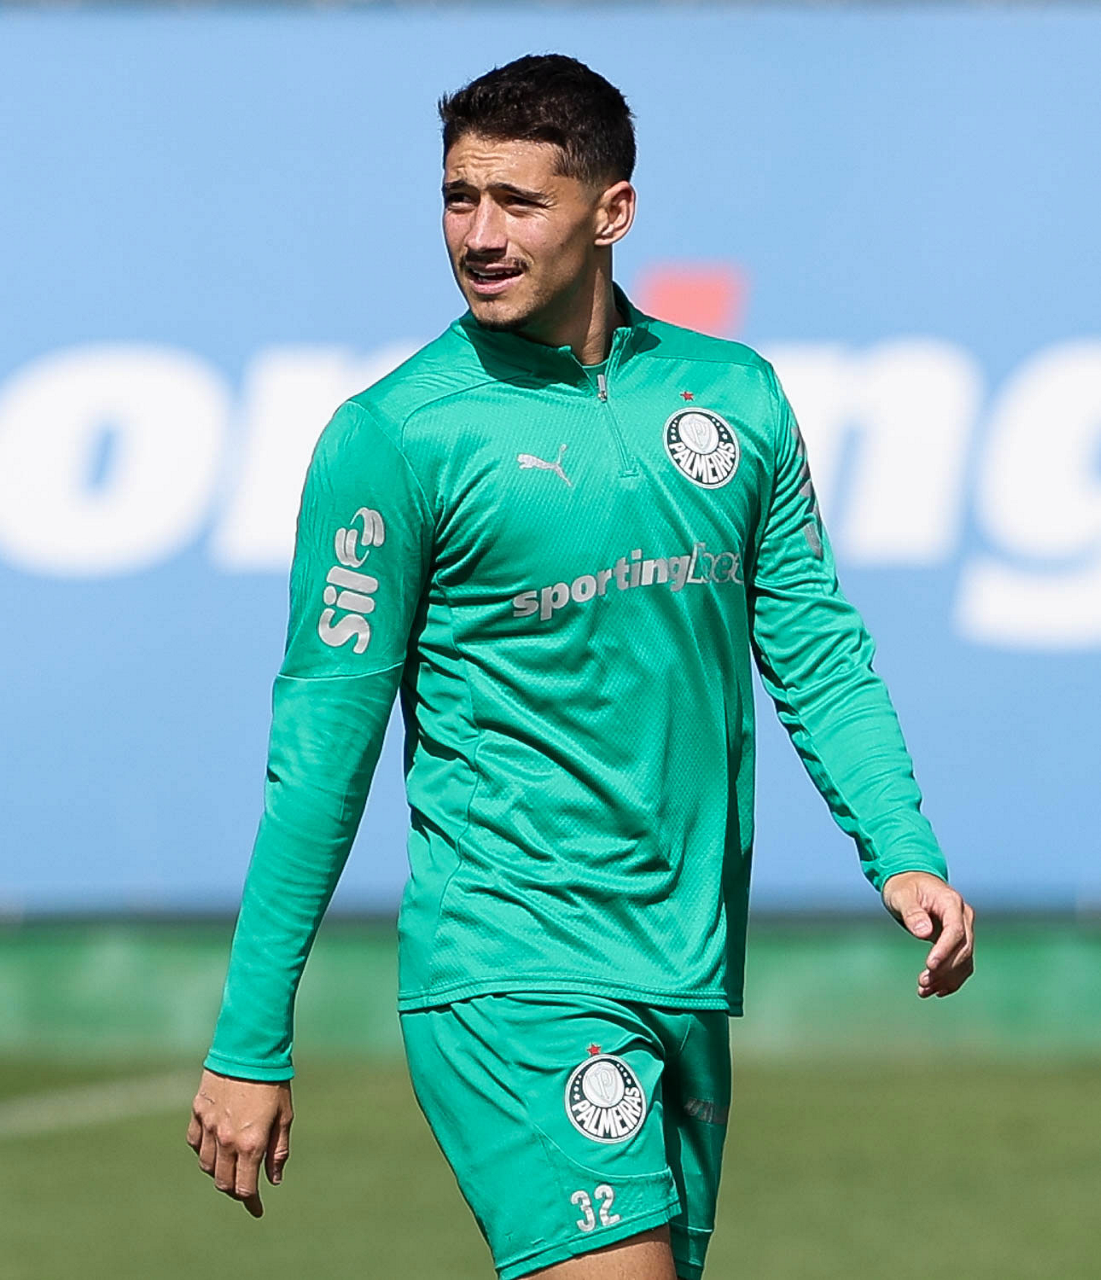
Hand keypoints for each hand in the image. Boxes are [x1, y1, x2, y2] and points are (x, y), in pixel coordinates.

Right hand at [186, 1068, 292, 1216]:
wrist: (250, 1048)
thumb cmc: (273, 1082)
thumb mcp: (284, 1117)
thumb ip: (278, 1151)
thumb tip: (273, 1180)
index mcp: (251, 1144)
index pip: (245, 1188)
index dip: (251, 1202)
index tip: (257, 1209)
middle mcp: (226, 1140)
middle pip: (223, 1182)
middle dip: (235, 1190)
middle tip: (246, 1187)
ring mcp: (208, 1127)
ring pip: (206, 1165)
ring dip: (218, 1172)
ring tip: (231, 1166)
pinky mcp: (197, 1112)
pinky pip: (194, 1142)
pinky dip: (203, 1150)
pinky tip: (214, 1146)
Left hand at [881, 871, 974, 998]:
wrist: (912, 882)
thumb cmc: (905, 887)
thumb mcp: (902, 895)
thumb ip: (912, 913)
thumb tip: (924, 934)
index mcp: (951, 902)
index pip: (956, 930)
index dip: (945, 950)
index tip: (929, 965)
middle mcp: (963, 916)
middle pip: (963, 948)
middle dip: (944, 968)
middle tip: (922, 983)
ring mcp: (964, 929)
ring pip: (964, 960)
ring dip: (947, 978)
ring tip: (924, 991)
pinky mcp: (958, 941)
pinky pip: (961, 963)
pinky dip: (950, 979)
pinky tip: (936, 991)